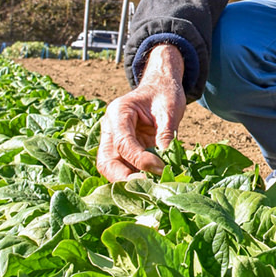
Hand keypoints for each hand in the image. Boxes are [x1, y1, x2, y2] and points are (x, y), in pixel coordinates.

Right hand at [96, 44, 185, 181]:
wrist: (161, 87)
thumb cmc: (164, 94)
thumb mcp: (169, 108)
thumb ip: (165, 131)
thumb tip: (165, 157)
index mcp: (118, 112)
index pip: (123, 143)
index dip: (140, 159)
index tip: (160, 168)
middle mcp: (111, 128)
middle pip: (106, 160)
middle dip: (123, 178)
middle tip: (146, 189)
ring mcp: (114, 140)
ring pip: (111, 167)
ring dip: (127, 181)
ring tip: (149, 190)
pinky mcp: (122, 150)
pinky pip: (123, 167)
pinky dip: (134, 177)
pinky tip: (150, 185)